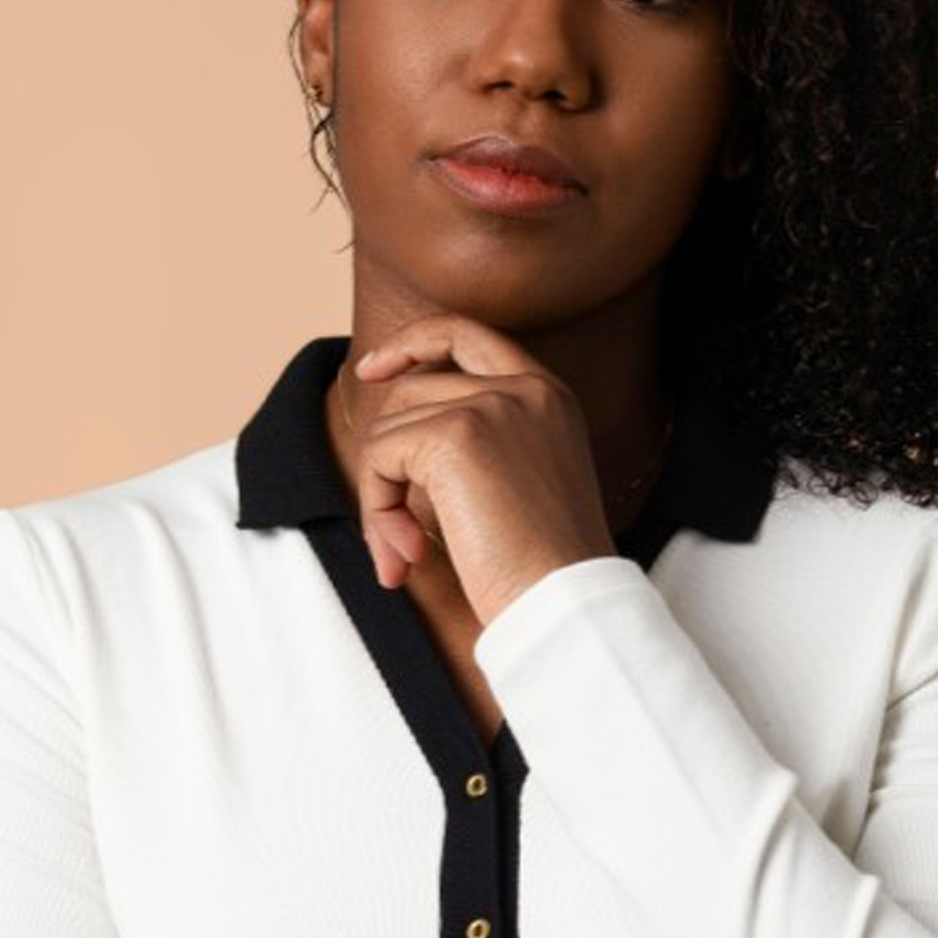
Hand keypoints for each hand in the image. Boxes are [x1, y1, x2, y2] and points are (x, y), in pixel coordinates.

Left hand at [346, 314, 618, 624]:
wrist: (565, 604)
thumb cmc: (545, 569)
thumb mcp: (523, 486)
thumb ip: (479, 445)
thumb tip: (392, 437)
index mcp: (549, 395)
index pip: (468, 334)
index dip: (412, 343)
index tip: (373, 371)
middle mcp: (524, 388)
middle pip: (412, 389)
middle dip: (388, 460)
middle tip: (395, 535)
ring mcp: (490, 406)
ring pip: (389, 430)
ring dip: (381, 501)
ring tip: (406, 556)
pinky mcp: (453, 436)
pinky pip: (379, 458)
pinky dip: (378, 512)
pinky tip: (409, 557)